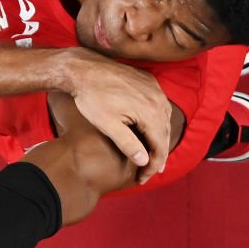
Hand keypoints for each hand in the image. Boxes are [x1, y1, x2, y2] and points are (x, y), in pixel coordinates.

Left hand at [66, 50, 171, 183]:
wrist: (83, 69)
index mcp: (150, 111)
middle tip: (148, 173)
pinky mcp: (148, 81)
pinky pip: (159, 105)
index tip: (143, 179)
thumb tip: (145, 162)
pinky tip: (150, 130)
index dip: (152, 166)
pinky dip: (157, 121)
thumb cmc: (92, 98)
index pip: (159, 146)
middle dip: (157, 156)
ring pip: (164, 119)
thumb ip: (128, 144)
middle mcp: (158, 98)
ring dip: (159, 138)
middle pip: (165, 134)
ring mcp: (154, 88)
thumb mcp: (107, 125)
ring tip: (151, 155)